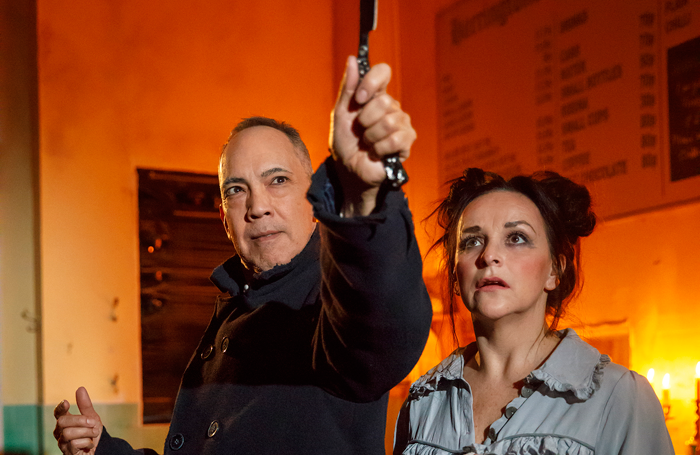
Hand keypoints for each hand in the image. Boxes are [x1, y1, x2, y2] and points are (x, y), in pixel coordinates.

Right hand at [54, 387, 102, 453]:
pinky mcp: (67, 452)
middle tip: (93, 422)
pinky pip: (74, 444)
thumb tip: (80, 388)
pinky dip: (87, 443)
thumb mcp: (91, 417)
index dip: (60, 408)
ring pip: (68, 433)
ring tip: (93, 434)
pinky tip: (90, 444)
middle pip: (62, 422)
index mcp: (65, 421)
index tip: (66, 402)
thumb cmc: (91, 433)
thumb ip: (85, 405)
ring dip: (86, 432)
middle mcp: (60, 432)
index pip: (58, 413)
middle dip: (80, 420)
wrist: (98, 450)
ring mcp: (62, 443)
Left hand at [330, 56, 415, 215]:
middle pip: (383, 101)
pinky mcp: (407, 141)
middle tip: (361, 131)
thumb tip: (352, 59)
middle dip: (365, 120)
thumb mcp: (341, 113)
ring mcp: (402, 123)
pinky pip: (396, 139)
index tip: (359, 98)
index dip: (371, 82)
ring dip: (371, 137)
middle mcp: (392, 106)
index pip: (383, 72)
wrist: (350, 170)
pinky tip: (377, 152)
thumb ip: (347, 88)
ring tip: (368, 143)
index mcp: (375, 95)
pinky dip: (379, 148)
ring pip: (389, 121)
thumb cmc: (345, 142)